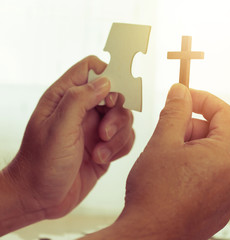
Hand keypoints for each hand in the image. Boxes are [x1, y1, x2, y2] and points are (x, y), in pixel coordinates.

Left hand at [0, 56, 133, 233]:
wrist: (40, 199)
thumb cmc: (40, 163)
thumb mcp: (58, 128)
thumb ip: (80, 99)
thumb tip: (105, 81)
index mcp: (65, 97)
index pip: (91, 69)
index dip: (107, 75)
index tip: (111, 97)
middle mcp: (82, 110)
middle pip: (115, 95)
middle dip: (116, 115)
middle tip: (104, 133)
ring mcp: (95, 128)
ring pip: (124, 118)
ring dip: (117, 137)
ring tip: (99, 152)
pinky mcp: (105, 146)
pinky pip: (126, 138)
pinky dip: (120, 148)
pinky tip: (102, 159)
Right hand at [84, 84, 229, 239]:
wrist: (148, 236)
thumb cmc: (154, 194)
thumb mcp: (163, 142)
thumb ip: (175, 111)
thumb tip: (181, 92)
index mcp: (225, 157)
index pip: (225, 113)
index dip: (204, 100)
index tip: (186, 97)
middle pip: (218, 136)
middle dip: (193, 127)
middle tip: (168, 131)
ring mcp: (228, 196)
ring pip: (213, 157)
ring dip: (192, 149)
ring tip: (167, 157)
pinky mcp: (218, 208)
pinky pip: (212, 177)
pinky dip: (196, 169)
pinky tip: (173, 177)